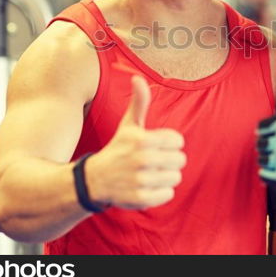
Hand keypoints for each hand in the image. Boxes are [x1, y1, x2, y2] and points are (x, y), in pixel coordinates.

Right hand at [86, 76, 185, 209]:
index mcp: (142, 139)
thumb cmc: (118, 148)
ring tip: (149, 174)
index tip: (155, 146)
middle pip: (180, 160)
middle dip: (168, 160)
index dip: (169, 144)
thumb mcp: (128, 125)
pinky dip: (160, 192)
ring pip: (176, 177)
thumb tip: (138, 78)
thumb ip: (139, 102)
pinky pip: (168, 194)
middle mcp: (141, 159)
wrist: (95, 180)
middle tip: (152, 161)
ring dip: (165, 176)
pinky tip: (146, 186)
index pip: (178, 141)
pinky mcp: (141, 199)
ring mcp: (141, 180)